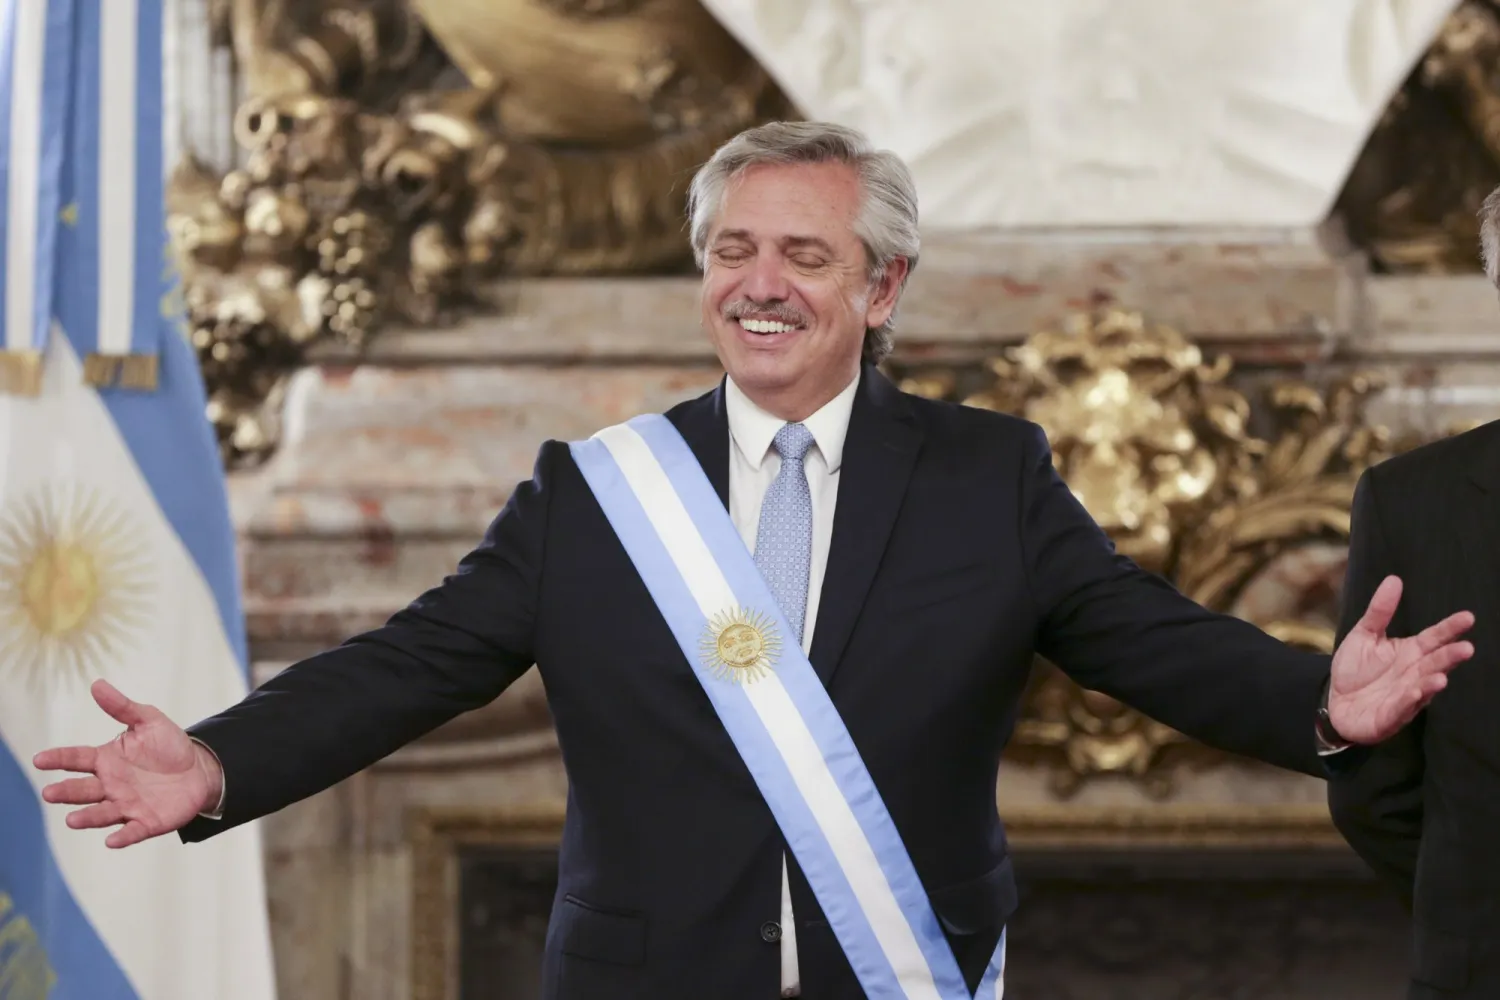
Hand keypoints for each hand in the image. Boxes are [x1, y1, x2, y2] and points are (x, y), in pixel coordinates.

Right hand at [32, 679, 222, 847]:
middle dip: (66, 792)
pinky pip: (132, 831)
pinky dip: (122, 837)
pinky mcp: (146, 822)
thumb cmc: (169, 746)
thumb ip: (123, 707)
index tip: (39, 759)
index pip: (77, 759)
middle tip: (49, 793)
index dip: (58, 759)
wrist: (200, 769)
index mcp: (107, 760)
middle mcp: (111, 785)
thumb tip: (97, 684)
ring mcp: (127, 805)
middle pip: (83, 790)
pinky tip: (112, 840)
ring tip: (72, 820)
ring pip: (101, 814)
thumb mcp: (149, 721)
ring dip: (87, 818)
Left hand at [1329, 575, 1473, 743]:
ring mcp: (1405, 696)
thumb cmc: (1355, 669)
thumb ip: (1379, 611)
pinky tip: (1415, 693)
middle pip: (1435, 663)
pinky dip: (1408, 701)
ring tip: (1441, 677)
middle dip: (1450, 657)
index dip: (1450, 628)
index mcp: (1410, 652)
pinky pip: (1401, 708)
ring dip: (1432, 683)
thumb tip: (1394, 580)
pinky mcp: (1390, 716)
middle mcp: (1413, 674)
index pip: (1434, 638)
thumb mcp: (1363, 635)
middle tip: (1466, 648)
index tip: (1468, 617)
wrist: (1336, 703)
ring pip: (1423, 688)